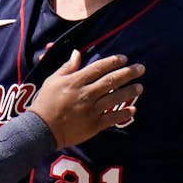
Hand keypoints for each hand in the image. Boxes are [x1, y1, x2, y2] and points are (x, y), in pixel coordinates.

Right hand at [27, 51, 144, 149]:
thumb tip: (77, 53)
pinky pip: (112, 118)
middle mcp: (86, 94)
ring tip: (140, 88)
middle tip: (141, 69)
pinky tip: (132, 109)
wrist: (41, 129)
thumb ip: (67, 67)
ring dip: (129, 92)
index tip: (124, 58)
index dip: (113, 62)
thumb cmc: (45, 103)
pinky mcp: (93, 125)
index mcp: (76, 82)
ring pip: (115, 98)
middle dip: (128, 73)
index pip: (98, 68)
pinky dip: (123, 113)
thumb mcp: (53, 81)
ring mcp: (91, 110)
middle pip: (111, 81)